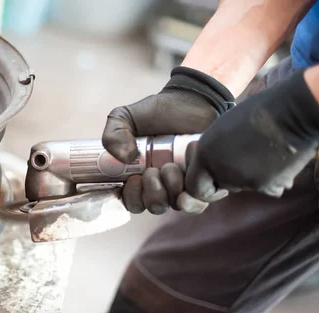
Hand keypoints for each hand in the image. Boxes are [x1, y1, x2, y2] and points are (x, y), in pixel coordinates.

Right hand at [102, 67, 233, 213]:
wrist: (191, 99)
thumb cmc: (157, 112)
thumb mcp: (124, 118)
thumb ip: (113, 135)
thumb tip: (125, 158)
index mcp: (140, 176)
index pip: (133, 203)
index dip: (132, 198)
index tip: (132, 179)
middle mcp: (162, 184)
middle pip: (155, 207)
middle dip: (152, 193)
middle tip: (153, 170)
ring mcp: (184, 184)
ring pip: (177, 205)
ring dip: (171, 189)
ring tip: (171, 166)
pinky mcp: (205, 180)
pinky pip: (202, 200)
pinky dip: (194, 192)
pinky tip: (190, 169)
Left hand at [181, 70, 318, 206]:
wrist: (291, 112)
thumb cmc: (257, 113)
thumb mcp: (221, 130)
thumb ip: (212, 152)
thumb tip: (210, 169)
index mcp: (205, 153)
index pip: (194, 188)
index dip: (205, 186)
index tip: (216, 179)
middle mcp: (219, 169)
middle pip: (220, 187)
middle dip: (228, 181)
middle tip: (244, 161)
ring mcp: (242, 179)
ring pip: (242, 187)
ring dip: (249, 177)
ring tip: (261, 154)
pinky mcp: (264, 185)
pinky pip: (265, 189)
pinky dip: (271, 180)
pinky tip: (276, 160)